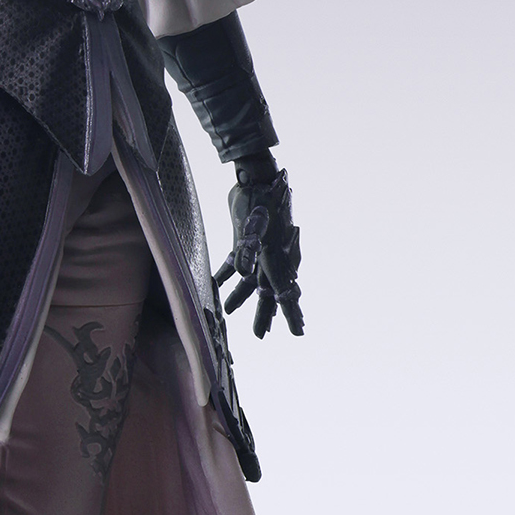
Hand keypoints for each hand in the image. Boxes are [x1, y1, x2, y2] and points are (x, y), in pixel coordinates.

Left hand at [213, 164, 303, 338]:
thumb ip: (246, 248)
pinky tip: (216, 283)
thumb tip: (239, 272)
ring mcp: (259, 249)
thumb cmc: (260, 200)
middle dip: (265, 314)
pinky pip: (236, 261)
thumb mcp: (253, 224)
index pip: (286, 292)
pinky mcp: (244, 239)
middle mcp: (271, 258)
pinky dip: (227, 273)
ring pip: (252, 280)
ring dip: (240, 295)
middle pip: (269, 292)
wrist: (258, 179)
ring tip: (228, 312)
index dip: (291, 313)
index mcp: (277, 259)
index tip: (298, 332)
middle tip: (260, 336)